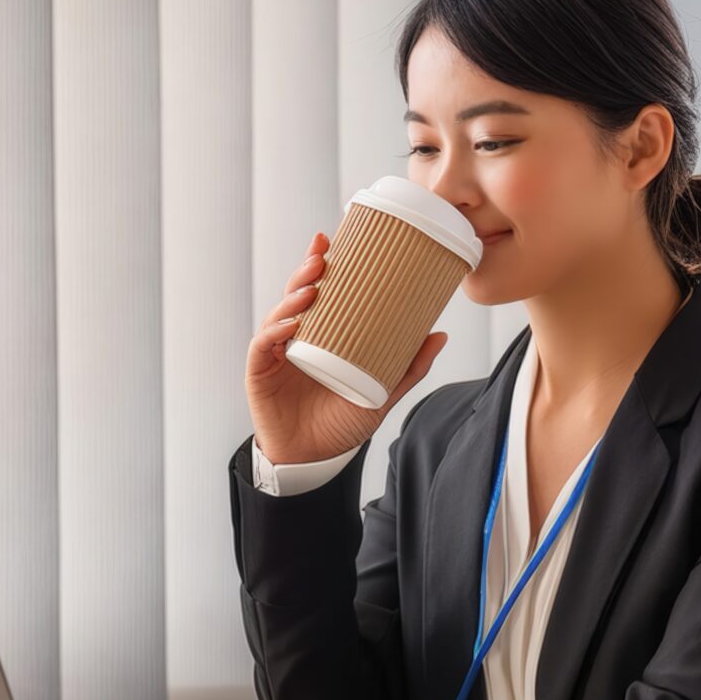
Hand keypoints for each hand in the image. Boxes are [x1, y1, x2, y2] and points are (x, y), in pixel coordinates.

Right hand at [246, 231, 447, 464]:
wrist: (314, 459)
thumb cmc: (343, 422)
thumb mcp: (382, 392)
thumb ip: (409, 366)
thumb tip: (439, 334)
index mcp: (321, 335)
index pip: (319, 292)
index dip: (321, 264)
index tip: (331, 240)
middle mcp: (296, 337)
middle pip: (297, 294)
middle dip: (306, 270)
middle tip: (322, 255)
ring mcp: (276, 353)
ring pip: (279, 314)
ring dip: (293, 296)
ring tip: (312, 287)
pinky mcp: (260, 373)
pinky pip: (264, 346)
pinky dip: (275, 332)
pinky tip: (291, 325)